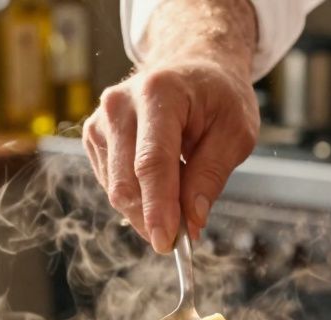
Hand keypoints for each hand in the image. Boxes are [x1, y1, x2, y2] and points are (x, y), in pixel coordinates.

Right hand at [82, 59, 258, 252]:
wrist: (193, 67)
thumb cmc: (218, 98)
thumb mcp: (235, 132)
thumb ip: (211, 176)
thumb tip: (192, 221)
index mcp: (159, 93)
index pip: (152, 162)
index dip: (158, 207)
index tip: (167, 242)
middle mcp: (120, 104)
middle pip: (127, 181)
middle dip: (153, 218)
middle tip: (181, 239)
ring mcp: (101, 120)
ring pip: (116, 189)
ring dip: (146, 211)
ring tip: (179, 200)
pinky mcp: (94, 137)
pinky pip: (112, 185)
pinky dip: (137, 198)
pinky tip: (160, 186)